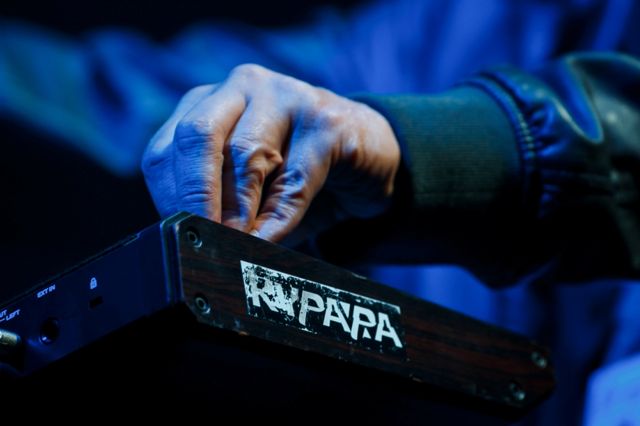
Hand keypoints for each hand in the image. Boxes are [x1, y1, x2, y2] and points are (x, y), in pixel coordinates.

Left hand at [142, 64, 399, 242]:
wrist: (370, 153)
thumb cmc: (299, 174)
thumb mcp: (250, 190)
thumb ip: (221, 209)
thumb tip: (198, 246)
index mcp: (211, 103)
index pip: (168, 150)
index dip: (171, 200)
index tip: (183, 238)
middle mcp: (244, 87)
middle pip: (198, 136)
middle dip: (195, 197)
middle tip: (201, 240)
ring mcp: (288, 96)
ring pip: (246, 152)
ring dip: (239, 209)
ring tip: (239, 246)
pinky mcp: (328, 121)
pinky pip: (294, 176)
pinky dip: (280, 218)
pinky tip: (273, 241)